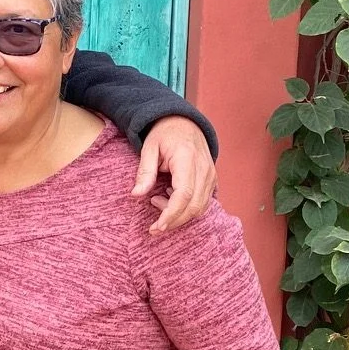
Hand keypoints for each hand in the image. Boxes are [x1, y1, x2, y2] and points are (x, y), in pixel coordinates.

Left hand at [133, 115, 216, 233]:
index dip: (171, 214)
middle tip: (154, 224)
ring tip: (158, 200)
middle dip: (174, 221)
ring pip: (201, 208)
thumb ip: (144, 172)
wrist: (183, 122)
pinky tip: (172, 198)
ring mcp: (211, 175)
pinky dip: (188, 208)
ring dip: (179, 214)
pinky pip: (204, 203)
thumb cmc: (164, 134)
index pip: (184, 195)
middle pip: (194, 206)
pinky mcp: (212, 179)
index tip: (157, 227)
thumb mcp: (149, 148)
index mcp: (187, 159)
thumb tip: (136, 195)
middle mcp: (203, 168)